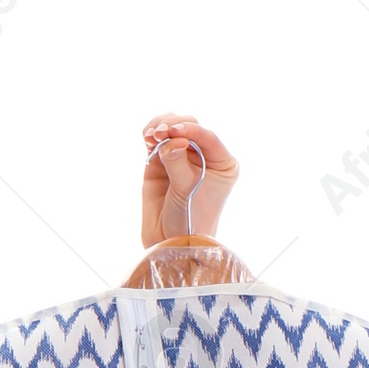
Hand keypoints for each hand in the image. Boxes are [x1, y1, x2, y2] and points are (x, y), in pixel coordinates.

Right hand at [135, 113, 239, 255]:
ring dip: (159, 126)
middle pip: (189, 126)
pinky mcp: (162, 160)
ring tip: (150, 137)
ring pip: (172, 127)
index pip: (207, 137)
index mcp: (222, 164)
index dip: (190, 129)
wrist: (169, 241)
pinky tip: (146, 138)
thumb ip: (177, 161)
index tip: (174, 131)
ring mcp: (183, 156)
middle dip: (172, 125)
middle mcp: (204, 156)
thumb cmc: (188, 220)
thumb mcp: (185, 189)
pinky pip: (157, 139)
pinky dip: (150, 134)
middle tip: (159, 134)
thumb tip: (171, 139)